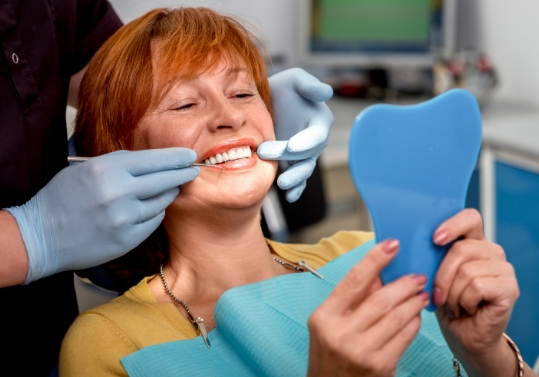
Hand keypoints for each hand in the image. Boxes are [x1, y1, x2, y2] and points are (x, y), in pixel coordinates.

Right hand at [6, 148, 197, 283]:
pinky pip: (153, 221)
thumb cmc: (62, 198)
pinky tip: (150, 209)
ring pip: (162, 202)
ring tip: (169, 189)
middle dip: (182, 174)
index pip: (153, 160)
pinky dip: (155, 213)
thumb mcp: (86, 169)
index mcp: (107, 169)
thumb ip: (119, 165)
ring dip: (168, 194)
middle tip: (193, 170)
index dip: (175, 157)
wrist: (41, 236)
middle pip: (165, 180)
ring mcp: (125, 218)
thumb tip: (153, 162)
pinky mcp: (127, 238)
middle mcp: (119, 192)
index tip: (189, 155)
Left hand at [257, 68, 333, 201]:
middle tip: (265, 153)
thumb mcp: (294, 79)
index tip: (292, 146)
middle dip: (289, 158)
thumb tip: (326, 92)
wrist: (265, 103)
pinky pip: (297, 179)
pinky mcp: (291, 164)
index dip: (306, 142)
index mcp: (319, 121)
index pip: (316, 135)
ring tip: (282, 184)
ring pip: (303, 170)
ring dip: (295, 179)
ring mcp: (303, 155)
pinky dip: (296, 189)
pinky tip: (289, 197)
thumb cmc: (283, 88)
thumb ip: (309, 85)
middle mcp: (314, 141)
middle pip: (307, 155)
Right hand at [307, 239, 428, 376]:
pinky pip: (405, 337)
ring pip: (397, 317)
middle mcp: (341, 334)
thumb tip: (379, 272)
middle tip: (417, 276)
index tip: (392, 244)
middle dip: (403, 284)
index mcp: (324, 318)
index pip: (353, 281)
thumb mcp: (330, 323)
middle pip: (380, 299)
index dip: (374, 260)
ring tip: (420, 293)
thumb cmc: (330, 353)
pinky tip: (416, 315)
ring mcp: (362, 352)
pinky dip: (413, 322)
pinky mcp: (381, 367)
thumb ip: (352, 298)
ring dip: (413, 302)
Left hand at [432, 209, 520, 376]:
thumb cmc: (447, 305)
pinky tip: (467, 309)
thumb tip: (410, 243)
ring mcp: (503, 269)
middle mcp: (491, 252)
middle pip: (461, 248)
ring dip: (452, 293)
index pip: (470, 218)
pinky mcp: (509, 288)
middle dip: (441, 275)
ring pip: (466, 270)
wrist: (464, 337)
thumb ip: (431, 256)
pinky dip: (464, 301)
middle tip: (438, 294)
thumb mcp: (433, 276)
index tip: (436, 239)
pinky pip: (477, 286)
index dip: (453, 225)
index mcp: (473, 242)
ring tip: (455, 304)